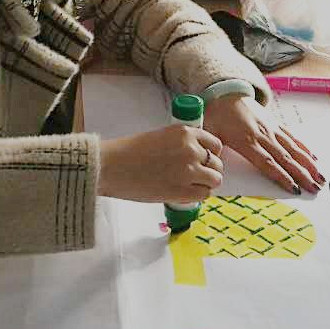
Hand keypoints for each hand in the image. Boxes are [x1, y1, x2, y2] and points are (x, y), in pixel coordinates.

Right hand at [97, 124, 223, 202]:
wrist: (112, 166)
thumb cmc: (129, 152)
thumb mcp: (160, 137)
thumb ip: (180, 145)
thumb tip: (194, 158)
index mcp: (185, 133)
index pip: (215, 144)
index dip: (211, 155)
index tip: (204, 161)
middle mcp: (191, 150)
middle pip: (217, 164)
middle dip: (209, 171)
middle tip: (196, 177)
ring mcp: (189, 171)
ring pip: (215, 180)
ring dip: (205, 184)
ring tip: (191, 186)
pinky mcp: (183, 190)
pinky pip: (204, 194)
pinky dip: (197, 195)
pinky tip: (185, 194)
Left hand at [203, 95, 323, 194]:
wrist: (225, 92)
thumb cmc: (216, 115)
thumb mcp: (209, 132)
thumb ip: (212, 151)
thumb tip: (214, 168)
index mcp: (246, 141)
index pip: (267, 162)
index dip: (281, 176)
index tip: (294, 188)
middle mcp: (262, 135)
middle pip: (285, 158)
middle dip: (302, 174)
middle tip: (315, 189)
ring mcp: (271, 129)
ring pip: (293, 149)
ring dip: (308, 164)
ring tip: (320, 178)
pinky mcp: (275, 124)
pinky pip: (292, 138)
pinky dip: (304, 148)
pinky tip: (314, 158)